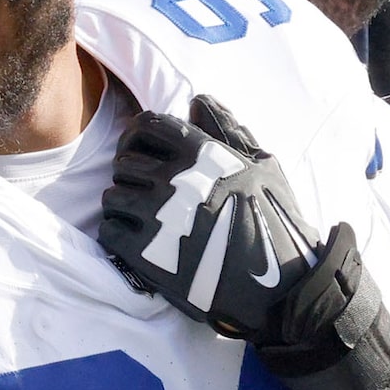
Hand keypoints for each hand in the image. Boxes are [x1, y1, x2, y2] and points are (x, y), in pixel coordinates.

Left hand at [97, 96, 389, 389]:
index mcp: (202, 154)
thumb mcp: (263, 166)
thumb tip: (198, 102)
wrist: (280, 287)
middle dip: (132, 174)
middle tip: (147, 192)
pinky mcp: (144, 254)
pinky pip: (109, 230)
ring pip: (112, 195)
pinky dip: (118, 234)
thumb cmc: (276, 222)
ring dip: (123, 205)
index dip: (139, 136)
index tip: (144, 152)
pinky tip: (137, 241)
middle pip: (124, 161)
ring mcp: (157, 217)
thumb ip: (228, 130)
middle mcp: (175, 179)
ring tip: (144, 219)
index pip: (147, 125)